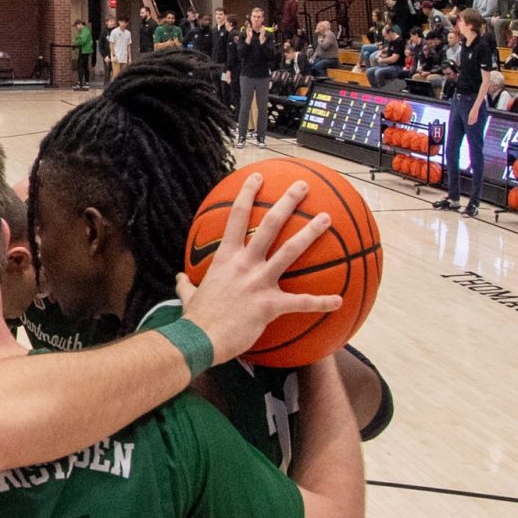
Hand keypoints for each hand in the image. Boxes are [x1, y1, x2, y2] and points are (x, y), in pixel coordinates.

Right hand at [178, 174, 337, 363]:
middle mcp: (244, 264)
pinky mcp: (270, 305)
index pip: (236, 217)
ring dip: (310, 233)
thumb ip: (187, 285)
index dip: (247, 194)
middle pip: (269, 225)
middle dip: (287, 203)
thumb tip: (179, 279)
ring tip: (327, 219)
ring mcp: (258, 282)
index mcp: (225, 258)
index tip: (257, 177)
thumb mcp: (188, 296)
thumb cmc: (195, 318)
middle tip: (302, 187)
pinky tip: (338, 301)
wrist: (199, 339)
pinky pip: (301, 302)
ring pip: (290, 252)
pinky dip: (321, 302)